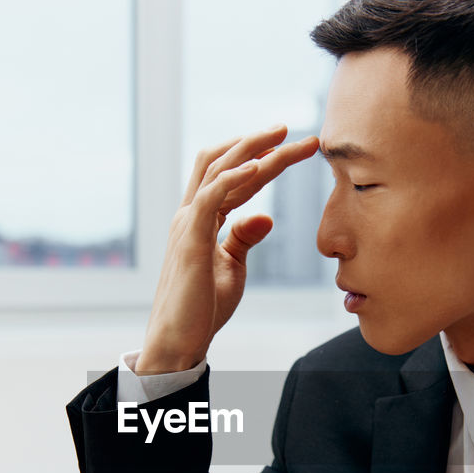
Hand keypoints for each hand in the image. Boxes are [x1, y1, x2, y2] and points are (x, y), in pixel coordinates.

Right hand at [136, 126, 319, 373]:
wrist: (179, 341)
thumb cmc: (203, 307)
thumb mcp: (232, 267)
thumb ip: (244, 238)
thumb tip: (267, 216)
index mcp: (200, 219)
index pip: (232, 177)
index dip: (262, 158)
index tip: (294, 148)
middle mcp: (190, 214)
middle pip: (222, 161)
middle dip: (257, 142)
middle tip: (291, 131)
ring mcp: (187, 224)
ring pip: (217, 169)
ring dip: (251, 149)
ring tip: (281, 137)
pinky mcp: (190, 240)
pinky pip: (211, 197)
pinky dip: (235, 177)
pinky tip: (260, 166)